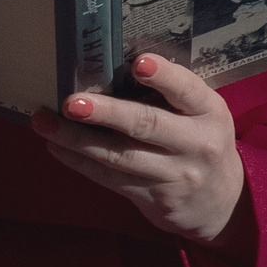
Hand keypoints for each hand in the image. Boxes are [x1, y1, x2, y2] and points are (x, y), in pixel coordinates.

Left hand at [36, 53, 246, 242]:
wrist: (220, 203)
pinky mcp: (154, 198)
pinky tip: (56, 146)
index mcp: (209, 112)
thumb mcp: (201, 115)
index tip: (139, 63)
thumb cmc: (199, 142)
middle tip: (72, 102)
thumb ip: (169, 95)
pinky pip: (111, 179)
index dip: (164, 77)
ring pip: (120, 156)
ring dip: (78, 139)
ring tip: (46, 123)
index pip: (187, 90)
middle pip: (147, 125)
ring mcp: (175, 174)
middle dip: (106, 113)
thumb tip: (110, 66)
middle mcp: (196, 144)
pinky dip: (80, 162)